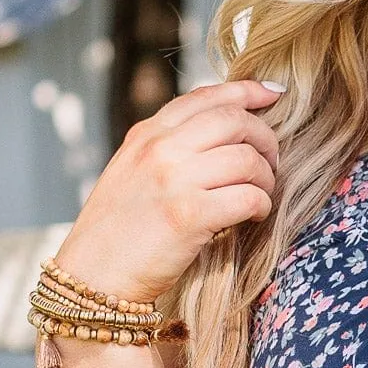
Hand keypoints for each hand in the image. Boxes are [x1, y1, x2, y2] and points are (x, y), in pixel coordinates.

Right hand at [50, 79, 284, 303]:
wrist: (94, 276)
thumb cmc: (118, 231)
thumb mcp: (132, 171)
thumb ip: (166, 147)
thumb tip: (219, 130)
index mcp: (146, 135)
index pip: (205, 96)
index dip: (246, 91)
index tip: (273, 94)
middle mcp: (159, 149)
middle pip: (234, 121)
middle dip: (265, 138)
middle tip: (272, 161)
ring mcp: (173, 180)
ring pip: (247, 159)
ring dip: (266, 178)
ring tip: (262, 194)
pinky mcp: (190, 216)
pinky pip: (248, 197)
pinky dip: (262, 205)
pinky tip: (256, 216)